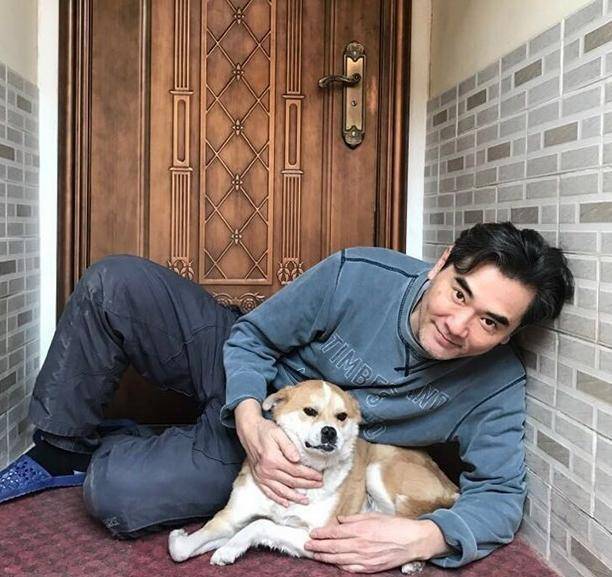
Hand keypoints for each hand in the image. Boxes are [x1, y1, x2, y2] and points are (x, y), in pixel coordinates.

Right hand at [235, 400, 322, 506]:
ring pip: (281, 491)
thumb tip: (297, 459)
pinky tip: (286, 503)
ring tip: (305, 500)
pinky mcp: (258, 478)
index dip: (309, 475)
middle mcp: (267, 470)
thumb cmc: (264, 430)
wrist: (249, 430)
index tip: (319, 477)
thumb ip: (289, 447)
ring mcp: (262, 476)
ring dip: (294, 497)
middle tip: (318, 485)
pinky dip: (278, 499)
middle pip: (291, 482)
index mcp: (273, 459)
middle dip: (307, 485)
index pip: (296, 471)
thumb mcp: (278, 433)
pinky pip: (268, 492)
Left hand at [304, 513, 448, 572]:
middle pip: (333, 547)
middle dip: (318, 546)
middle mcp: (360, 544)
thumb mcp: (373, 515)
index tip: (312, 533)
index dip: (321, 534)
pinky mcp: (370, 567)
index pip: (334, 532)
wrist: (412, 540)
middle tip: (307, 545)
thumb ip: (354, 518)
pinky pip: (351, 568)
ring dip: (325, 557)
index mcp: (360, 529)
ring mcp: (365, 558)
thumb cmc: (394, 525)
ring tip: (315, 555)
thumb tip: (339, 520)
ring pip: (339, 559)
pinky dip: (340, 566)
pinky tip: (333, 564)